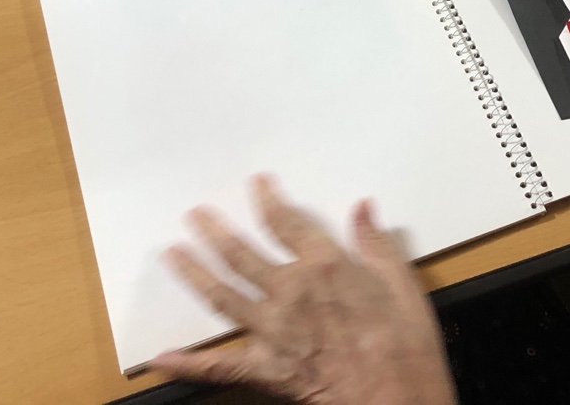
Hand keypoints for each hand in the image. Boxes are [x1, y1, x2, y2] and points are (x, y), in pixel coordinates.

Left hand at [153, 176, 455, 404]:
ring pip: (222, 297)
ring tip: (173, 254)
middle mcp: (291, 293)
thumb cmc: (406, 348)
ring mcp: (273, 333)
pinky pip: (220, 367)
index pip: (286, 222)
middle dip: (216, 232)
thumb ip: (377, 245)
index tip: (258, 185)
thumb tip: (363, 209)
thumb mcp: (403, 286)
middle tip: (196, 215)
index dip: (268, 200)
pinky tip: (162, 359)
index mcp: (325, 267)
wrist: (397, 401)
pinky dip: (189, 364)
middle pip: (241, 255)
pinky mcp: (266, 369)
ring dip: (194, 273)